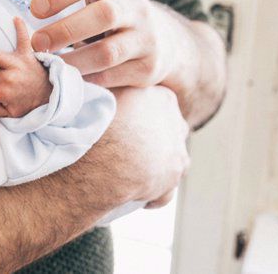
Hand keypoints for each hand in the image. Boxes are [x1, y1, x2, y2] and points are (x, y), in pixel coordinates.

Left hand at [0, 17, 52, 117]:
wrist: (52, 95)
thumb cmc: (35, 72)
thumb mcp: (29, 53)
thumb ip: (21, 36)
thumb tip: (15, 17)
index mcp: (14, 62)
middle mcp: (11, 78)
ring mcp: (10, 96)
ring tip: (0, 87)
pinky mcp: (11, 111)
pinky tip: (6, 100)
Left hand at [29, 0, 194, 89]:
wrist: (163, 42)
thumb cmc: (112, 18)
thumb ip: (70, 0)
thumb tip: (19, 14)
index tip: (35, 8)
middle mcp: (136, 9)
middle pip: (103, 15)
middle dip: (65, 30)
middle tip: (37, 42)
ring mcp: (145, 39)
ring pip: (108, 52)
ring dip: (73, 61)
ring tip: (50, 65)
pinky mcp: (147, 67)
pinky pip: (112, 76)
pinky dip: (86, 79)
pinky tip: (68, 78)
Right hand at [102, 86, 190, 205]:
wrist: (105, 158)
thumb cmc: (100, 122)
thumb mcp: (104, 92)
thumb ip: (112, 87)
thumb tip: (100, 82)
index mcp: (163, 98)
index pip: (159, 102)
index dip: (143, 113)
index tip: (127, 121)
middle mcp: (176, 124)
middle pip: (170, 130)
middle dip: (155, 138)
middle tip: (130, 146)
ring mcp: (177, 153)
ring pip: (172, 159)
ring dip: (157, 166)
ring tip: (132, 172)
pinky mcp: (172, 179)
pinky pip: (166, 190)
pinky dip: (154, 195)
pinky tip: (139, 196)